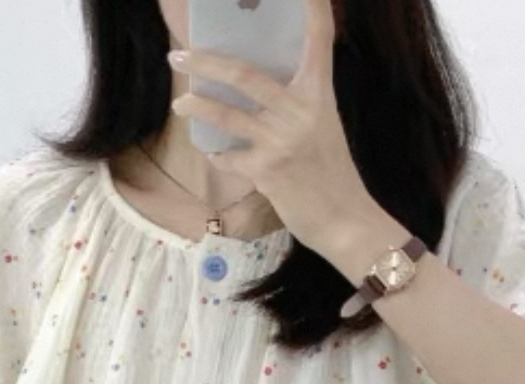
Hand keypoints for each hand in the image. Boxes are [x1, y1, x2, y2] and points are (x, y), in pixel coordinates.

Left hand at [168, 0, 375, 256]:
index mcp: (320, 93)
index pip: (320, 38)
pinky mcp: (267, 171)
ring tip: (179, 103)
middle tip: (179, 54)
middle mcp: (301, 111)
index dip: (314, 7)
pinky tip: (215, 154)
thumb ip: (296, 103)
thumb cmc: (332, 173)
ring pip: (227, 115)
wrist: (345, 220)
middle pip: (244, 75)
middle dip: (205, 63)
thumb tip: (257, 87)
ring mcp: (281, 141)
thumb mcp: (323, 126)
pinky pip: (230, 157)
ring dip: (197, 106)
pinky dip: (219, 156)